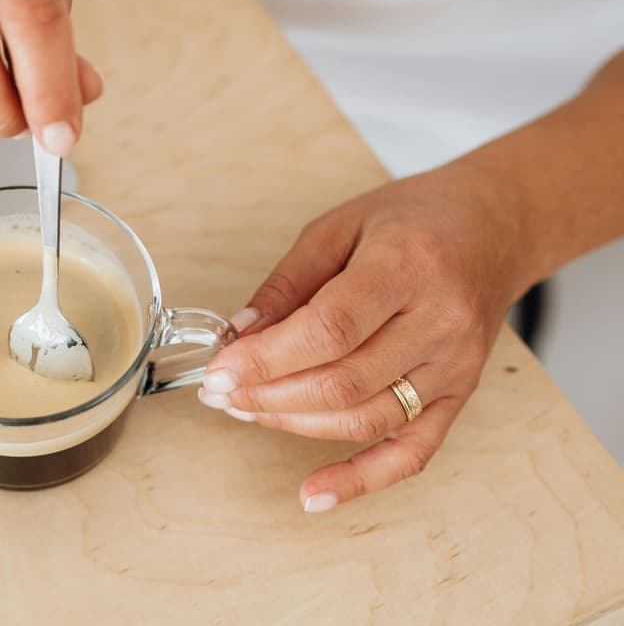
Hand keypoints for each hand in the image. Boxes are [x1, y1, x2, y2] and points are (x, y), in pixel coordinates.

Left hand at [200, 162, 532, 511]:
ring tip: (247, 411)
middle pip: (342, 382)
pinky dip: (361, 479)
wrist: (494, 227)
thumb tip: (240, 334)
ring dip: (295, 424)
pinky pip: (411, 452)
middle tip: (220, 392)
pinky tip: (314, 494)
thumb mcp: (339, 226)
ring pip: (366, 419)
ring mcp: (455, 366)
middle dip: (267, 395)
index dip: (266, 359)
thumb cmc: (414, 220)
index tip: (220, 370)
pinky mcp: (459, 396)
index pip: (328, 330)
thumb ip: (288, 282)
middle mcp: (440, 322)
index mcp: (406, 268)